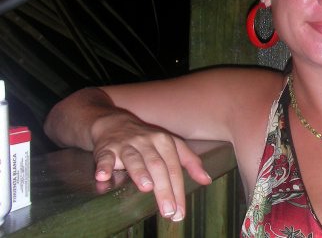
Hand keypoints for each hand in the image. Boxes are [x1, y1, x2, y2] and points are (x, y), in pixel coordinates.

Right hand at [91, 114, 211, 220]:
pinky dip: (104, 166)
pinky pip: (105, 157)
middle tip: (168, 210)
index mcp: (164, 142)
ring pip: (134, 159)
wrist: (114, 123)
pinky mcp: (106, 149)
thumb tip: (206, 180)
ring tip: (146, 188)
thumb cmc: (147, 140)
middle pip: (157, 165)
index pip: (174, 167)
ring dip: (139, 172)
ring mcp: (126, 144)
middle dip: (163, 188)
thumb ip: (189, 161)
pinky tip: (103, 176)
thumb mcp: (171, 145)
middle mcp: (146, 142)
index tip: (180, 210)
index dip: (178, 189)